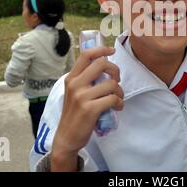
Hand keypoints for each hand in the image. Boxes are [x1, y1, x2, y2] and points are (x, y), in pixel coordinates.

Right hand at [51, 46, 122, 170]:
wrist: (66, 137)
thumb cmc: (75, 113)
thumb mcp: (75, 92)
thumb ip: (86, 79)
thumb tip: (106, 67)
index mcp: (71, 78)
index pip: (86, 55)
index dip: (101, 49)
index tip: (112, 51)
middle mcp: (75, 84)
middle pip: (101, 64)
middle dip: (115, 70)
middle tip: (117, 80)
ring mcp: (82, 96)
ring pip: (111, 84)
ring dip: (120, 91)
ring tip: (117, 98)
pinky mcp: (90, 109)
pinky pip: (113, 99)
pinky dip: (119, 103)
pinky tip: (117, 107)